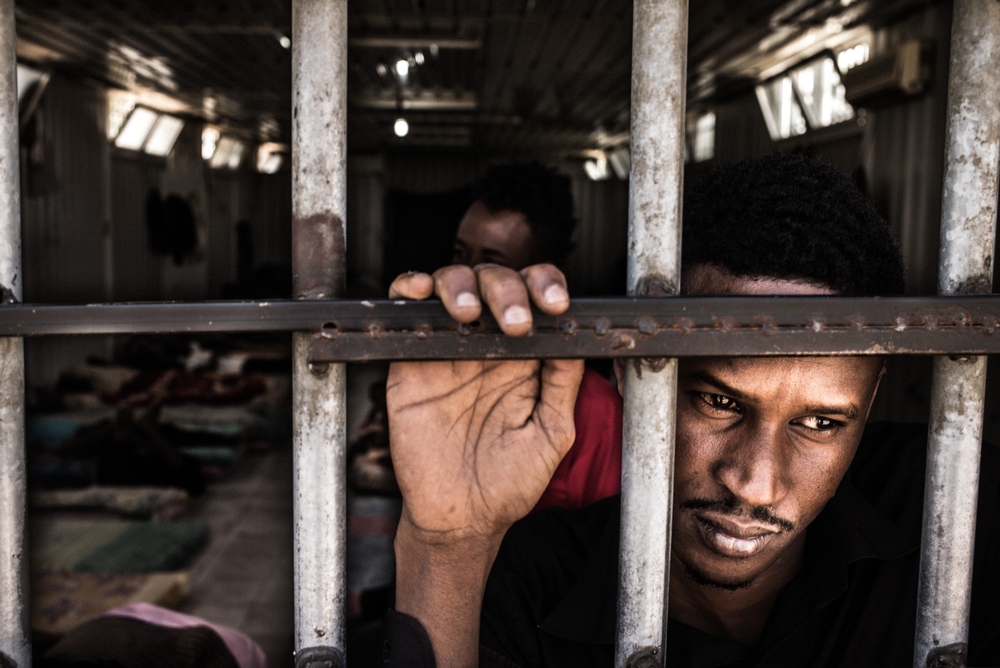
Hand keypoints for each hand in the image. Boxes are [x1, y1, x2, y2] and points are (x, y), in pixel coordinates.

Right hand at [387, 264, 584, 541]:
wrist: (459, 517)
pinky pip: (408, 309)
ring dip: (463, 285)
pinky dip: (410, 287)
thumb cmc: (508, 483)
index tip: (555, 305)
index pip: (537, 300)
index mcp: (526, 358)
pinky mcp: (411, 361)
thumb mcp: (551, 435)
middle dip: (508, 290)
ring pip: (453, 284)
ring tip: (470, 314)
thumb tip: (575, 338)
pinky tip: (422, 292)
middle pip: (497, 283)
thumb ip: (562, 386)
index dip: (545, 288)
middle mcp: (489, 345)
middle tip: (516, 323)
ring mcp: (449, 350)